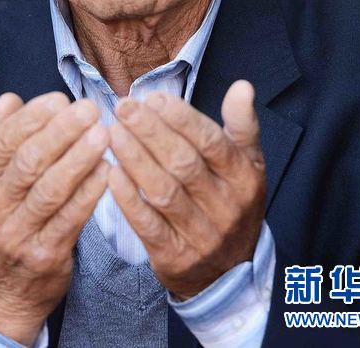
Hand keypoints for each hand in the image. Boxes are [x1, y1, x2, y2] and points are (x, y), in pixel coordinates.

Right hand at [0, 92, 109, 344]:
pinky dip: (90, 192)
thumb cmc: (4, 221)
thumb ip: (2, 139)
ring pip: (51, 189)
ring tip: (104, 134)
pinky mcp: (44, 255)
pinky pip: (71, 219)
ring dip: (80, 158)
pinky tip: (108, 171)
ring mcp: (17, 234)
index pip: (4, 141)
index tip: (61, 98)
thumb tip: (11, 98)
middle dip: (62, 132)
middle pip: (29, 162)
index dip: (33, 118)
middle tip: (90, 110)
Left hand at [108, 80, 264, 298]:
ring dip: (135, 159)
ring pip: (163, 192)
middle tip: (123, 107)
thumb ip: (242, 124)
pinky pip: (148, 225)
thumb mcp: (248, 162)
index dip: (181, 118)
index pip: (211, 142)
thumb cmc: (232, 200)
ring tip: (112, 132)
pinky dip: (128, 199)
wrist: (231, 271)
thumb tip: (242, 86)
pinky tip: (111, 172)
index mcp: (244, 177)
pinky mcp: (175, 257)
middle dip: (151, 131)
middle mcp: (226, 206)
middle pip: (184, 164)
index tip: (153, 97)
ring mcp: (200, 234)